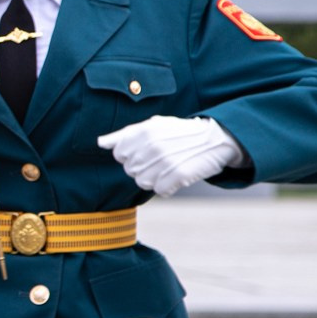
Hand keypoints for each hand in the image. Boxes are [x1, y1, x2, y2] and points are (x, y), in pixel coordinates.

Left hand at [96, 115, 245, 195]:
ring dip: (154, 179)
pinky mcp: (180, 175)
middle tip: (161, 159)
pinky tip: (177, 176)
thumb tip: (101, 143)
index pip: (119, 154)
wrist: (215, 138)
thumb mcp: (153, 126)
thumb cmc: (179, 133)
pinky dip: (168, 187)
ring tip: (168, 167)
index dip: (130, 156)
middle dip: (143, 168)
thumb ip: (124, 135)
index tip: (145, 151)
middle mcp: (153, 145)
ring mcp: (166, 161)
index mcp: (144, 131)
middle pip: (130, 170)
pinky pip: (161, 191)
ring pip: (143, 183)